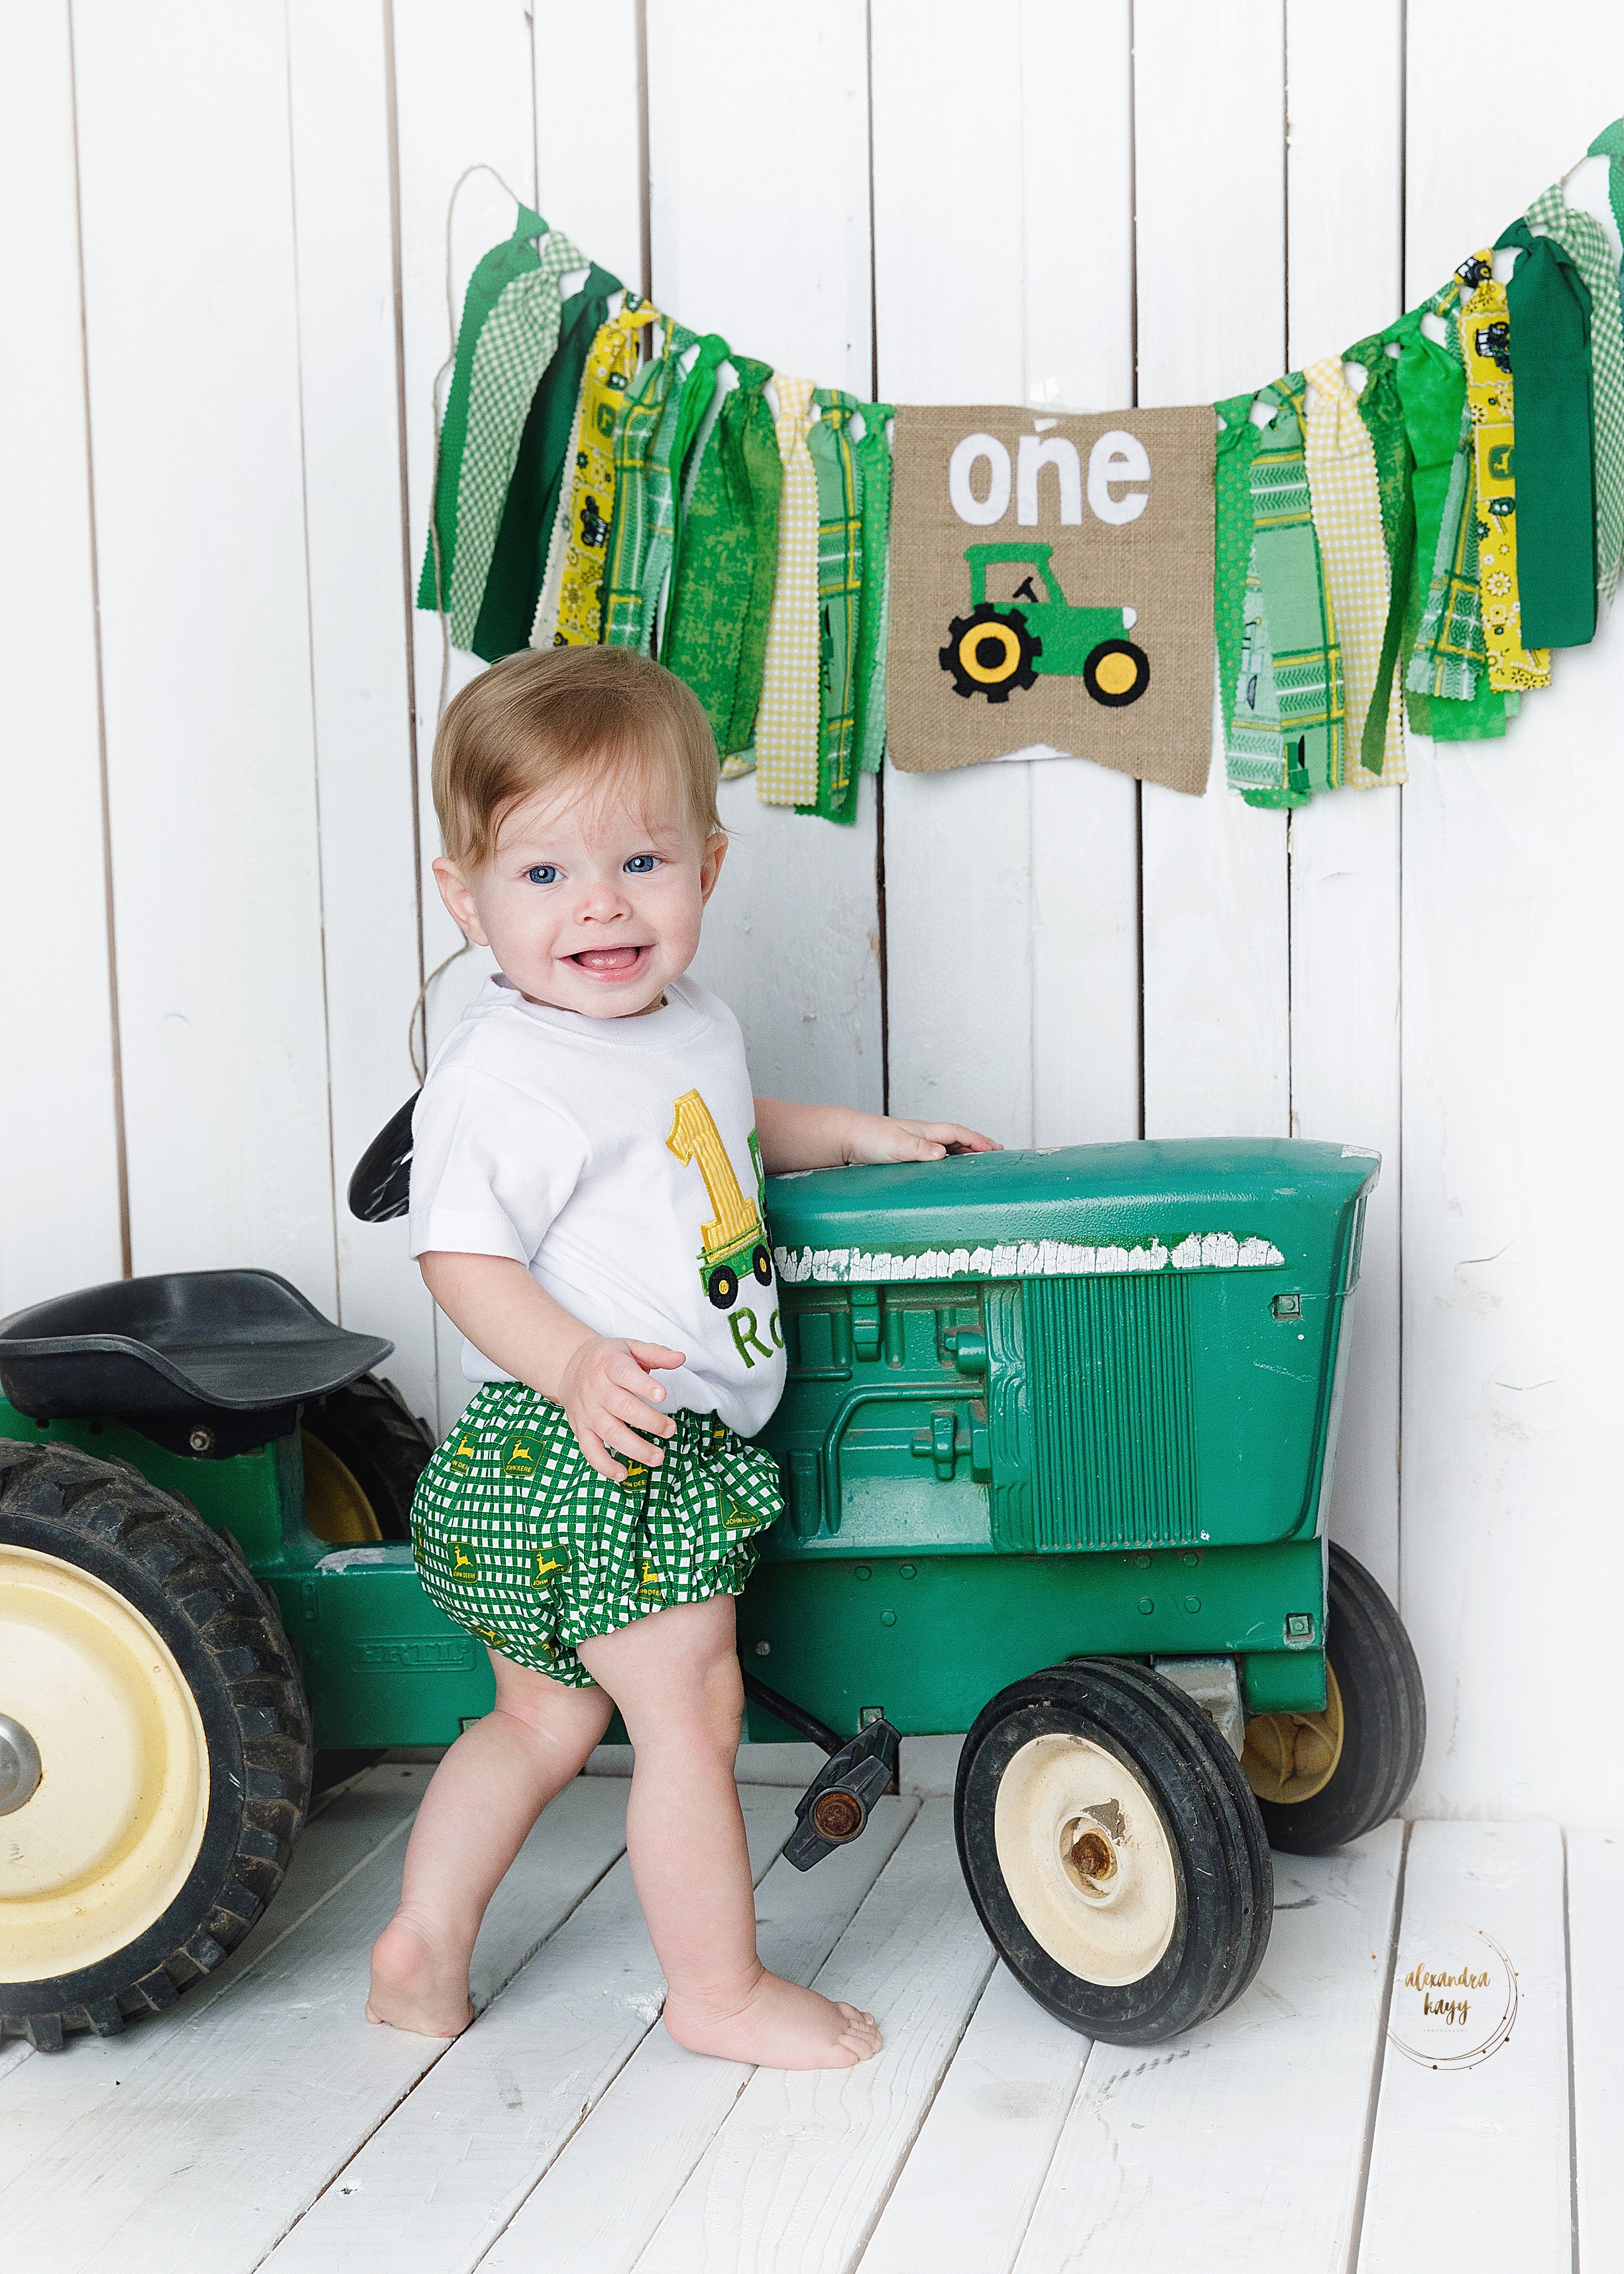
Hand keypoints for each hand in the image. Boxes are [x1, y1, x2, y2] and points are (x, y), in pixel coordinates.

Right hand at [558, 1335, 683, 1483]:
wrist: (569, 1365)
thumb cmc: (608, 1359)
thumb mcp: (631, 1347)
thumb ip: (657, 1353)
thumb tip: (681, 1358)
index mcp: (609, 1364)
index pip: (625, 1374)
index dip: (643, 1385)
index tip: (662, 1395)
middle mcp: (596, 1389)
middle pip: (621, 1407)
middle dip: (649, 1421)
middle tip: (670, 1430)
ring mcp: (587, 1411)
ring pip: (609, 1432)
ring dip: (634, 1448)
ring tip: (657, 1457)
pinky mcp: (581, 1429)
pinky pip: (589, 1450)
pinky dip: (604, 1465)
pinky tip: (623, 1474)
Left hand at [841, 1112, 1000, 1164]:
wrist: (847, 1137)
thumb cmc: (870, 1138)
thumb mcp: (896, 1145)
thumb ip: (919, 1149)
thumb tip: (943, 1154)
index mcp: (926, 1131)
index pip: (959, 1133)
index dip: (979, 1141)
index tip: (996, 1150)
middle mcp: (924, 1136)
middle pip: (958, 1138)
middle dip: (978, 1145)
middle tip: (997, 1154)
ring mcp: (916, 1144)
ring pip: (948, 1147)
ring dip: (964, 1153)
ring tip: (979, 1163)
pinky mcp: (907, 1154)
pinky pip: (935, 1157)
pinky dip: (948, 1161)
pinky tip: (949, 1170)